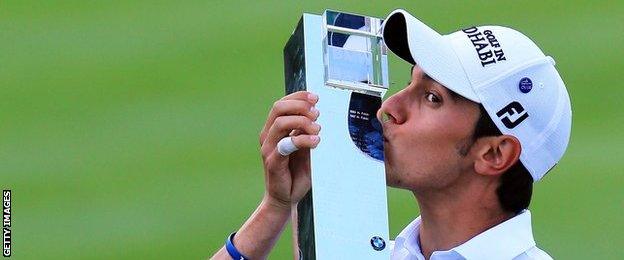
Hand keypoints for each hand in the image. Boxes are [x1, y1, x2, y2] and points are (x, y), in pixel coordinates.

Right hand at [259, 91, 320, 209]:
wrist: (286, 197)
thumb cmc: (296, 172)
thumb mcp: (304, 146)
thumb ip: (306, 131)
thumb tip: (316, 112)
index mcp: (274, 129)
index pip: (282, 104)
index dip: (298, 96)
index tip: (315, 97)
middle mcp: (268, 136)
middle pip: (278, 108)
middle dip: (300, 106)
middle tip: (317, 114)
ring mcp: (269, 148)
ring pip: (281, 122)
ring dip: (303, 122)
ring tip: (318, 130)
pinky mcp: (273, 161)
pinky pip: (285, 144)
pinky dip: (302, 140)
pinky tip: (315, 142)